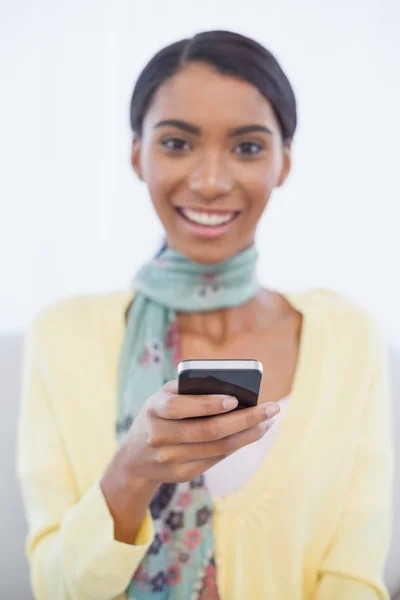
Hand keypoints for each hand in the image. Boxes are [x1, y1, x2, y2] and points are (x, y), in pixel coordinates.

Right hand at [119, 380, 279, 483]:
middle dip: (244, 419)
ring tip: (267, 422)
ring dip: (248, 435)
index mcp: (153, 409)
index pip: (181, 407)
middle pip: (208, 430)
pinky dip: (236, 446)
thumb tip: (232, 390)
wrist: (134, 458)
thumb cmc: (158, 416)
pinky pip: (215, 458)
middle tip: (271, 409)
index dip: (208, 404)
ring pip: (217, 448)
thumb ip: (189, 390)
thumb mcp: (163, 398)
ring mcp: (170, 459)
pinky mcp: (181, 474)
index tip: (235, 399)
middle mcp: (159, 436)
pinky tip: (251, 435)